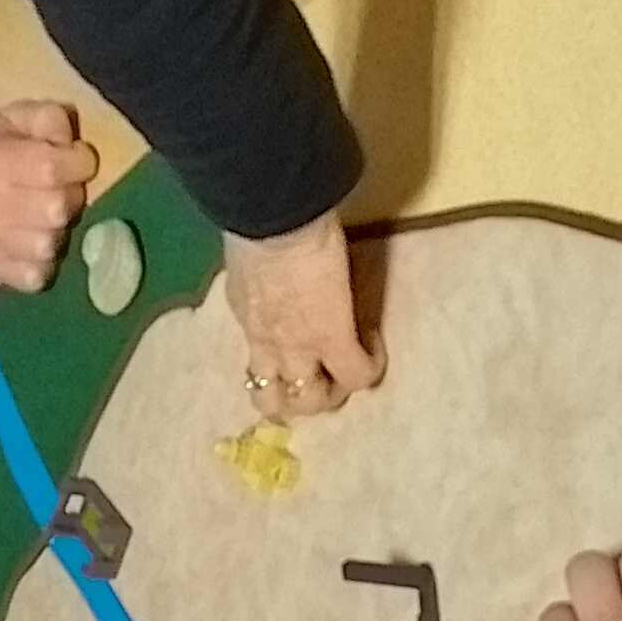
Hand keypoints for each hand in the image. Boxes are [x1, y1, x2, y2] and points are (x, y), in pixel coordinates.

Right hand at [0, 100, 96, 287]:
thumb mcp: (11, 119)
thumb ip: (45, 118)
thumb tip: (71, 140)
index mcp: (1, 163)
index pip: (55, 168)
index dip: (78, 162)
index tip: (76, 159)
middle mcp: (0, 207)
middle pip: (59, 207)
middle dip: (68, 194)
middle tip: (54, 189)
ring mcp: (1, 246)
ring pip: (53, 243)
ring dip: (55, 229)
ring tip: (41, 217)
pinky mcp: (4, 273)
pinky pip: (39, 275)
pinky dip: (43, 263)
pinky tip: (32, 245)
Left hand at [221, 216, 380, 420]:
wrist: (275, 216)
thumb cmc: (260, 221)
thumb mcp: (251, 264)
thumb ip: (261, 282)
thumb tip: (271, 274)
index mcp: (249, 321)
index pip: (257, 371)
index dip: (279, 371)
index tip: (298, 346)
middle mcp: (266, 344)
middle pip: (277, 404)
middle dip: (302, 398)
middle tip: (324, 374)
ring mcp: (299, 348)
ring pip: (310, 404)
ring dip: (331, 395)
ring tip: (345, 372)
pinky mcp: (333, 339)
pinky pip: (357, 374)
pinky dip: (370, 366)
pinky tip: (372, 344)